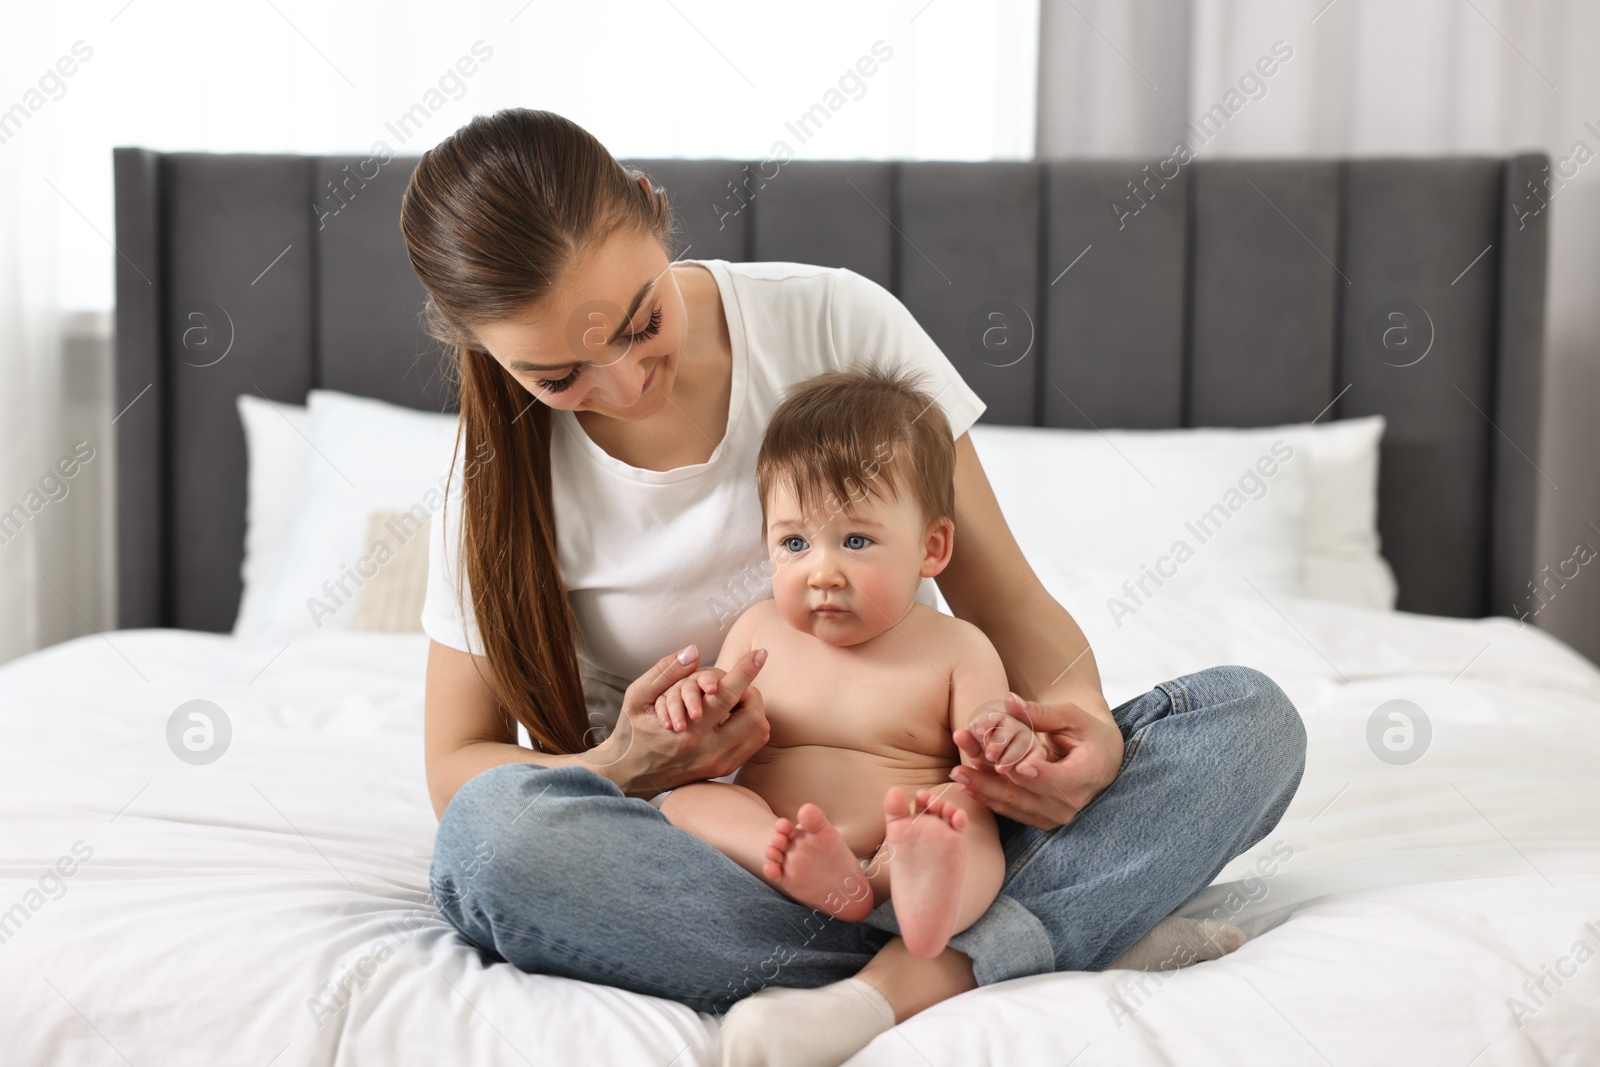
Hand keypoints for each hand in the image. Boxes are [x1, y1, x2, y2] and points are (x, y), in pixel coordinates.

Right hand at [582, 644, 770, 797]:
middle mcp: (707, 751)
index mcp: (687, 731)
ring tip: (735, 699)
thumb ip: (665, 672)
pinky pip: (752, 745)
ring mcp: (717, 764)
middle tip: (738, 683)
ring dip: (753, 709)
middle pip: (753, 716)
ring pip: (758, 732)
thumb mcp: (637, 697)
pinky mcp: (721, 771)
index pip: (727, 695)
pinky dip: (750, 726)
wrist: (628, 777)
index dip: (745, 671)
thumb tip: (694, 651)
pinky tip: (733, 715)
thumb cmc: (631, 733)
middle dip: (751, 692)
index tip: (759, 654)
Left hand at [949, 691, 1123, 830]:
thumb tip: (1010, 700)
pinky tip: (966, 785)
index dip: (1038, 774)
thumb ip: (1041, 713)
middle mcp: (1073, 802)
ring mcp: (1056, 816)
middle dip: (992, 777)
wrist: (1100, 760)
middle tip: (963, 763)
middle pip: (1028, 793)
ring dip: (984, 788)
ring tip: (957, 772)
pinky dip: (988, 797)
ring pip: (1014, 804)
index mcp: (1088, 773)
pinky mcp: (1042, 820)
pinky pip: (1011, 811)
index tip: (1015, 765)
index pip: (1060, 779)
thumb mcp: (1070, 717)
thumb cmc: (1086, 732)